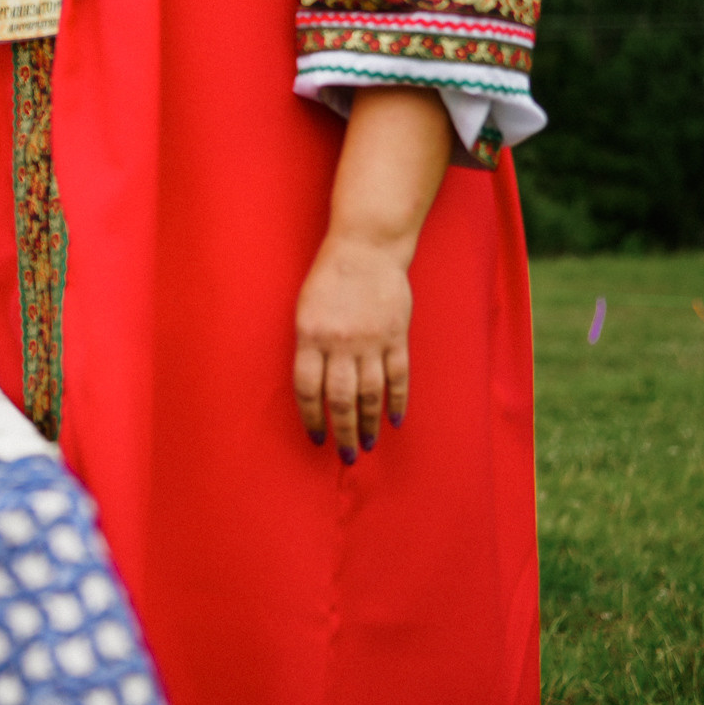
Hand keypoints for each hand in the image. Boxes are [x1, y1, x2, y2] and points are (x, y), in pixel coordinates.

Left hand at [292, 235, 412, 461]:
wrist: (367, 249)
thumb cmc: (329, 279)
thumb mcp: (305, 309)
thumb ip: (310, 347)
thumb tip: (313, 389)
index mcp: (310, 335)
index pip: (307, 388)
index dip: (312, 417)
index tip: (316, 437)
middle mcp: (340, 342)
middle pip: (341, 399)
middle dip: (343, 432)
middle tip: (346, 455)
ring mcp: (371, 340)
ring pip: (370, 393)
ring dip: (369, 424)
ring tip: (368, 445)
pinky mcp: (396, 336)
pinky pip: (398, 377)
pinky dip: (396, 401)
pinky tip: (394, 420)